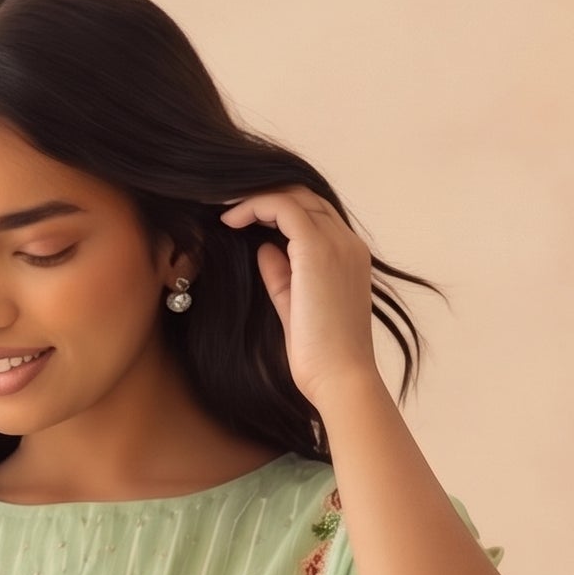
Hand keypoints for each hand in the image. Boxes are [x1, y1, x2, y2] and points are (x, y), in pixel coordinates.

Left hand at [216, 186, 381, 403]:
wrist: (340, 379)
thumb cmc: (320, 357)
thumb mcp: (295, 308)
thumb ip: (282, 276)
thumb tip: (264, 249)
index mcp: (349, 257)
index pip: (315, 214)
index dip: (277, 209)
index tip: (244, 219)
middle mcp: (348, 243)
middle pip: (306, 197)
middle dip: (265, 196)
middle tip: (228, 206)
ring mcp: (336, 244)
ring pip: (294, 195)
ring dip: (256, 197)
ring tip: (224, 209)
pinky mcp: (317, 250)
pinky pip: (283, 208)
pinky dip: (254, 207)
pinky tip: (230, 220)